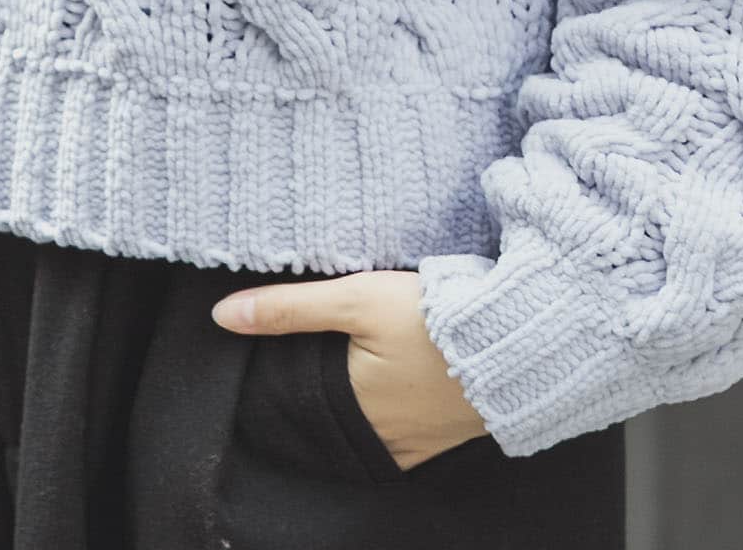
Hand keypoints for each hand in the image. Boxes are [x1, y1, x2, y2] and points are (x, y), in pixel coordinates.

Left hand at [210, 269, 489, 471]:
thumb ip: (289, 308)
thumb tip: (222, 316)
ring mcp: (415, 444)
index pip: (296, 398)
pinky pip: (400, 433)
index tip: (272, 355)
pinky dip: (388, 412)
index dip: (282, 374)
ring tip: (347, 368)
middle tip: (310, 356)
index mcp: (352, 408)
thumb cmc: (435, 317)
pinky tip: (390, 385)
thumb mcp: (356, 297)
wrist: (521, 339)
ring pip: (364, 427)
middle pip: (331, 416)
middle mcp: (379, 437)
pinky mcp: (444, 438)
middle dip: (317, 391)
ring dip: (354, 403)